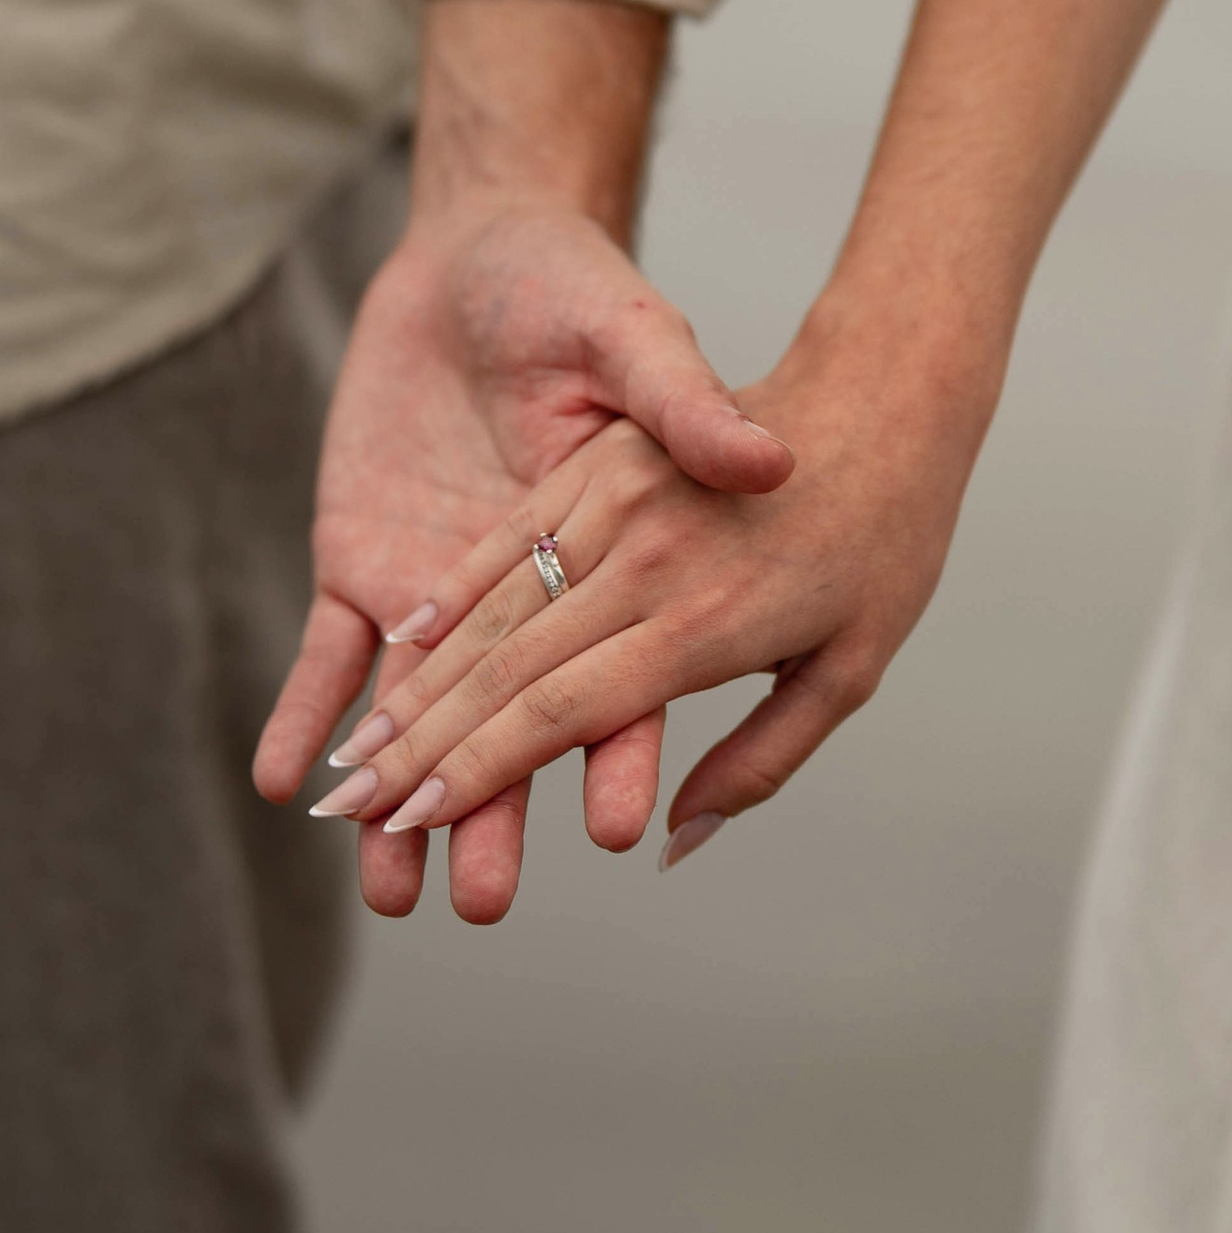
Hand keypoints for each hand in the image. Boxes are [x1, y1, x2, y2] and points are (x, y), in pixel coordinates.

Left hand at [251, 197, 793, 922]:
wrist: (479, 250)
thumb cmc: (576, 289)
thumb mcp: (636, 336)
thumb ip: (687, 400)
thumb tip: (766, 456)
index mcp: (607, 567)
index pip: (614, 677)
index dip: (611, 751)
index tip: (618, 827)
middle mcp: (525, 602)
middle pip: (514, 723)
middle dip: (496, 810)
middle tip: (483, 902)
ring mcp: (434, 593)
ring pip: (419, 715)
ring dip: (402, 800)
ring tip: (389, 888)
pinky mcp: (361, 565)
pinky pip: (325, 656)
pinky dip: (304, 712)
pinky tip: (284, 781)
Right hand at [316, 311, 997, 902]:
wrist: (885, 387)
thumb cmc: (885, 543)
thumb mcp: (850, 669)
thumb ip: (759, 761)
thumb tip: (673, 845)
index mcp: (699, 623)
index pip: (557, 713)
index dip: (475, 773)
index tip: (410, 820)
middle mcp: (641, 561)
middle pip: (503, 668)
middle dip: (416, 745)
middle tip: (346, 807)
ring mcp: (613, 498)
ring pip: (491, 603)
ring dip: (415, 681)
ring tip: (355, 743)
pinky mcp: (601, 458)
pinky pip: (510, 533)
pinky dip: (452, 591)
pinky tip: (405, 638)